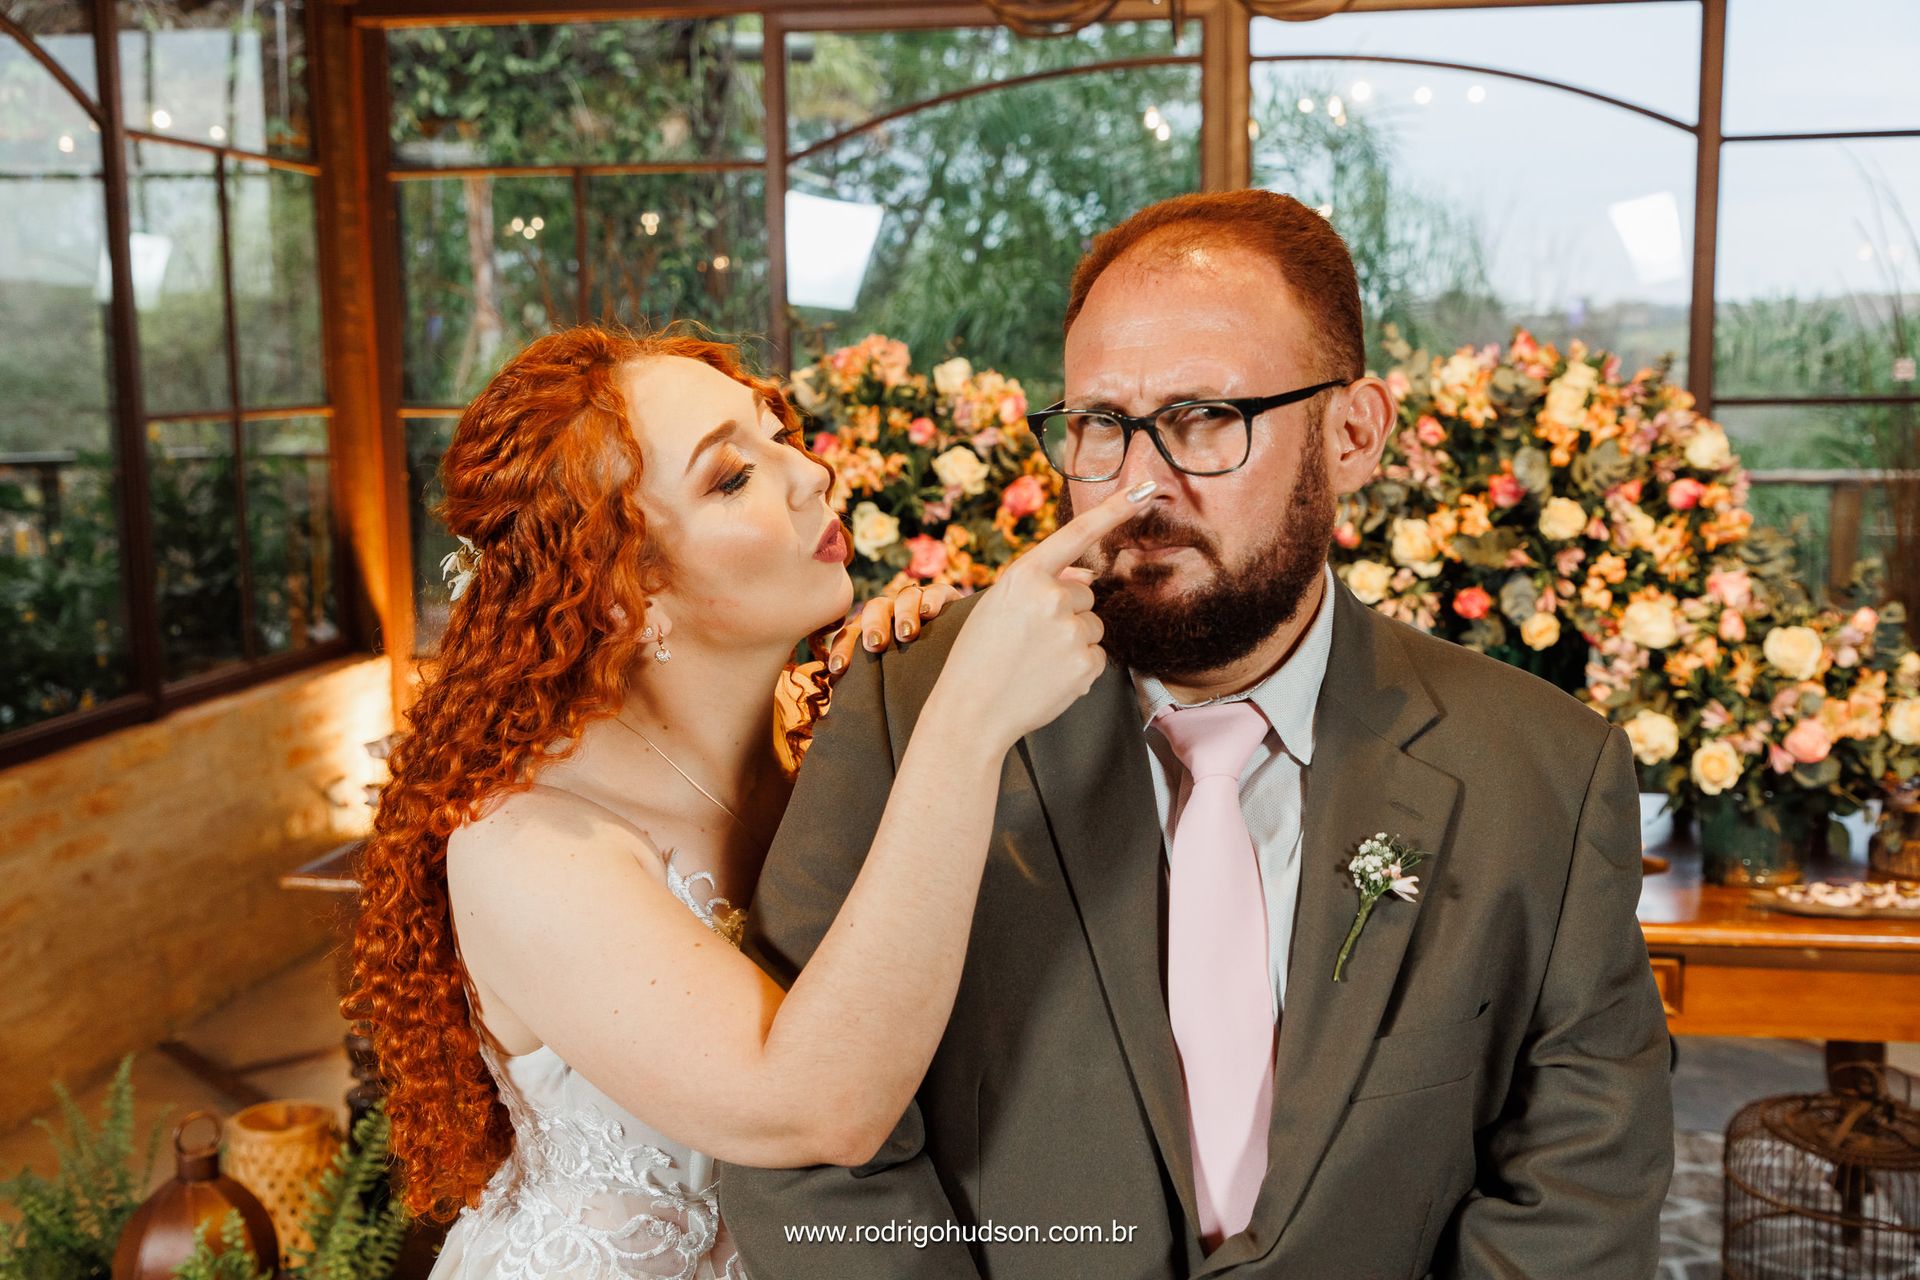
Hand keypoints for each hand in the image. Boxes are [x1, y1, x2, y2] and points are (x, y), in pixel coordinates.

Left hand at [827, 583, 963, 677]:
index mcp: (871, 631)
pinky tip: (929, 613)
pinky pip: (936, 591)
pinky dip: (931, 600)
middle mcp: (892, 613)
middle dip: (873, 627)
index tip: (838, 669)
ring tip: (907, 634)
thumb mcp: (890, 681)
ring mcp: (917, 602)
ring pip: (905, 597)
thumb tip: (842, 712)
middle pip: (874, 609)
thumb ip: (871, 687)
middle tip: (875, 646)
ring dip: (903, 614)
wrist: (958, 658)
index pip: (850, 634)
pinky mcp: (945, 597)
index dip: (843, 650)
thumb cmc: (915, 676)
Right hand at [929, 482, 1155, 750]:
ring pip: (1093, 626)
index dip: (1113, 510)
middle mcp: (1051, 598)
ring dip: (1074, 640)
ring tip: (1036, 661)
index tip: (1145, 490)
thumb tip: (1086, 579)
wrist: (971, 711)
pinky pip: (1096, 656)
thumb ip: (1042, 584)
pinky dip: (1077, 668)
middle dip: (1067, 612)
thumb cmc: (979, 656)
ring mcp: (1071, 632)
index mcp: (1024, 576)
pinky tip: (1048, 678)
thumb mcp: (999, 605)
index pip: (1077, 535)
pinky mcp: (1085, 664)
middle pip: (1086, 594)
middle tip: (1031, 639)